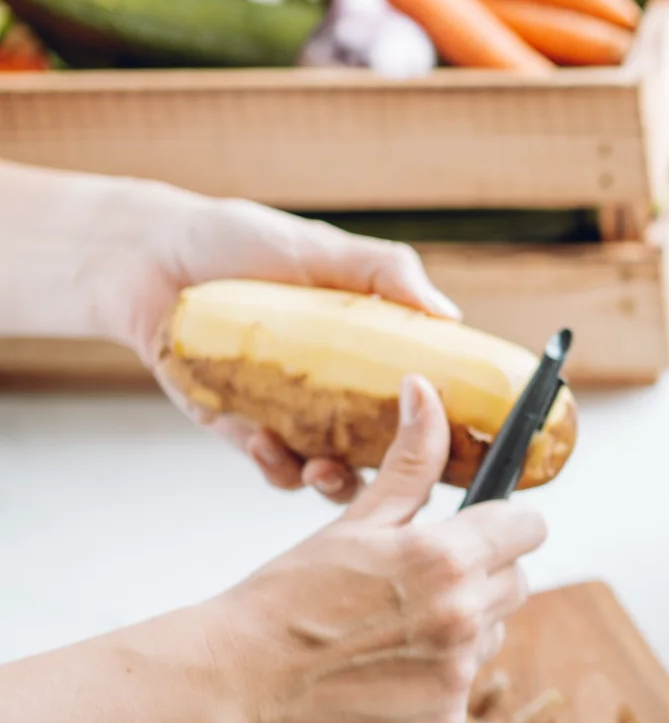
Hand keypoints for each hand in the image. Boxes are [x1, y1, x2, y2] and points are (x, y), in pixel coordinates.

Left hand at [123, 181, 462, 502]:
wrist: (148, 256)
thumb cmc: (236, 241)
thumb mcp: (321, 247)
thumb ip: (384, 272)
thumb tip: (447, 314)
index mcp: (371, 351)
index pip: (426, 394)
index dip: (451, 422)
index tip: (467, 440)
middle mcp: (342, 390)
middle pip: (392, 448)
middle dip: (402, 475)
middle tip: (400, 476)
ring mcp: (295, 414)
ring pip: (334, 471)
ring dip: (335, 481)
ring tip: (321, 469)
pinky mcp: (246, 429)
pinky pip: (274, 466)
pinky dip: (276, 466)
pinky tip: (265, 442)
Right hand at [201, 375, 545, 722]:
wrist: (238, 682)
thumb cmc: (288, 596)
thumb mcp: (355, 522)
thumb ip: (410, 463)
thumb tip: (427, 392)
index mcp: (446, 558)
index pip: (527, 529)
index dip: (506, 525)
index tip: (487, 528)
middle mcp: (462, 616)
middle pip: (516, 581)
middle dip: (481, 574)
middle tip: (421, 580)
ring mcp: (457, 673)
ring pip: (492, 633)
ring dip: (461, 626)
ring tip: (392, 628)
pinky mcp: (446, 719)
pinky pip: (464, 684)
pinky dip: (436, 677)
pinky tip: (385, 671)